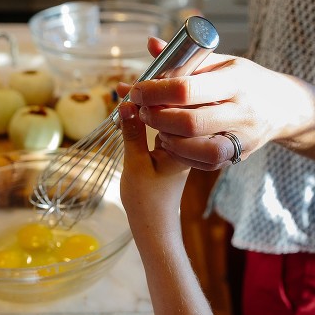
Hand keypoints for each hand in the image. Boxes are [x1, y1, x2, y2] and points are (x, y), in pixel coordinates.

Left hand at [117, 37, 314, 170]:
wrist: (283, 107)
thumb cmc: (245, 80)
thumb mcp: (221, 62)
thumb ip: (185, 58)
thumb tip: (151, 44)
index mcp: (235, 81)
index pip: (187, 89)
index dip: (155, 92)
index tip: (137, 90)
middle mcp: (242, 110)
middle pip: (190, 122)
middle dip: (158, 118)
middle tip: (143, 112)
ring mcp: (243, 137)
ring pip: (200, 149)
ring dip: (171, 141)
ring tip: (158, 131)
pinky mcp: (240, 155)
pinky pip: (207, 163)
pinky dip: (183, 156)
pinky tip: (172, 144)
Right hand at [118, 100, 189, 232]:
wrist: (155, 227)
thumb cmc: (147, 202)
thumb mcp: (135, 165)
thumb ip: (133, 133)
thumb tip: (126, 104)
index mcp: (187, 145)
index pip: (175, 109)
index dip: (152, 94)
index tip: (129, 87)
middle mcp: (189, 142)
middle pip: (174, 108)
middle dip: (149, 95)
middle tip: (124, 87)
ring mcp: (182, 145)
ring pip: (168, 116)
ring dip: (147, 105)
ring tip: (125, 94)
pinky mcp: (173, 150)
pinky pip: (163, 126)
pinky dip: (148, 118)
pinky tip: (132, 112)